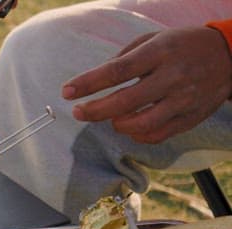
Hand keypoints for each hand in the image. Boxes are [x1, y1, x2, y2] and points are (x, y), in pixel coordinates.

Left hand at [61, 27, 231, 143]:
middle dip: (95, 110)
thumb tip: (94, 80)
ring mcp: (184, 100)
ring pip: (142, 124)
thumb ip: (123, 58)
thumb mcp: (153, 39)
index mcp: (160, 52)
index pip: (117, 71)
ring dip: (117, 124)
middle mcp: (173, 77)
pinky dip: (137, 135)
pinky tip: (129, 126)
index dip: (89, 83)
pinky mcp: (191, 118)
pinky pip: (157, 135)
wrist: (229, 55)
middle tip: (78, 112)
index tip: (67, 91)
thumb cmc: (181, 46)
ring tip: (109, 118)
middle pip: (125, 102)